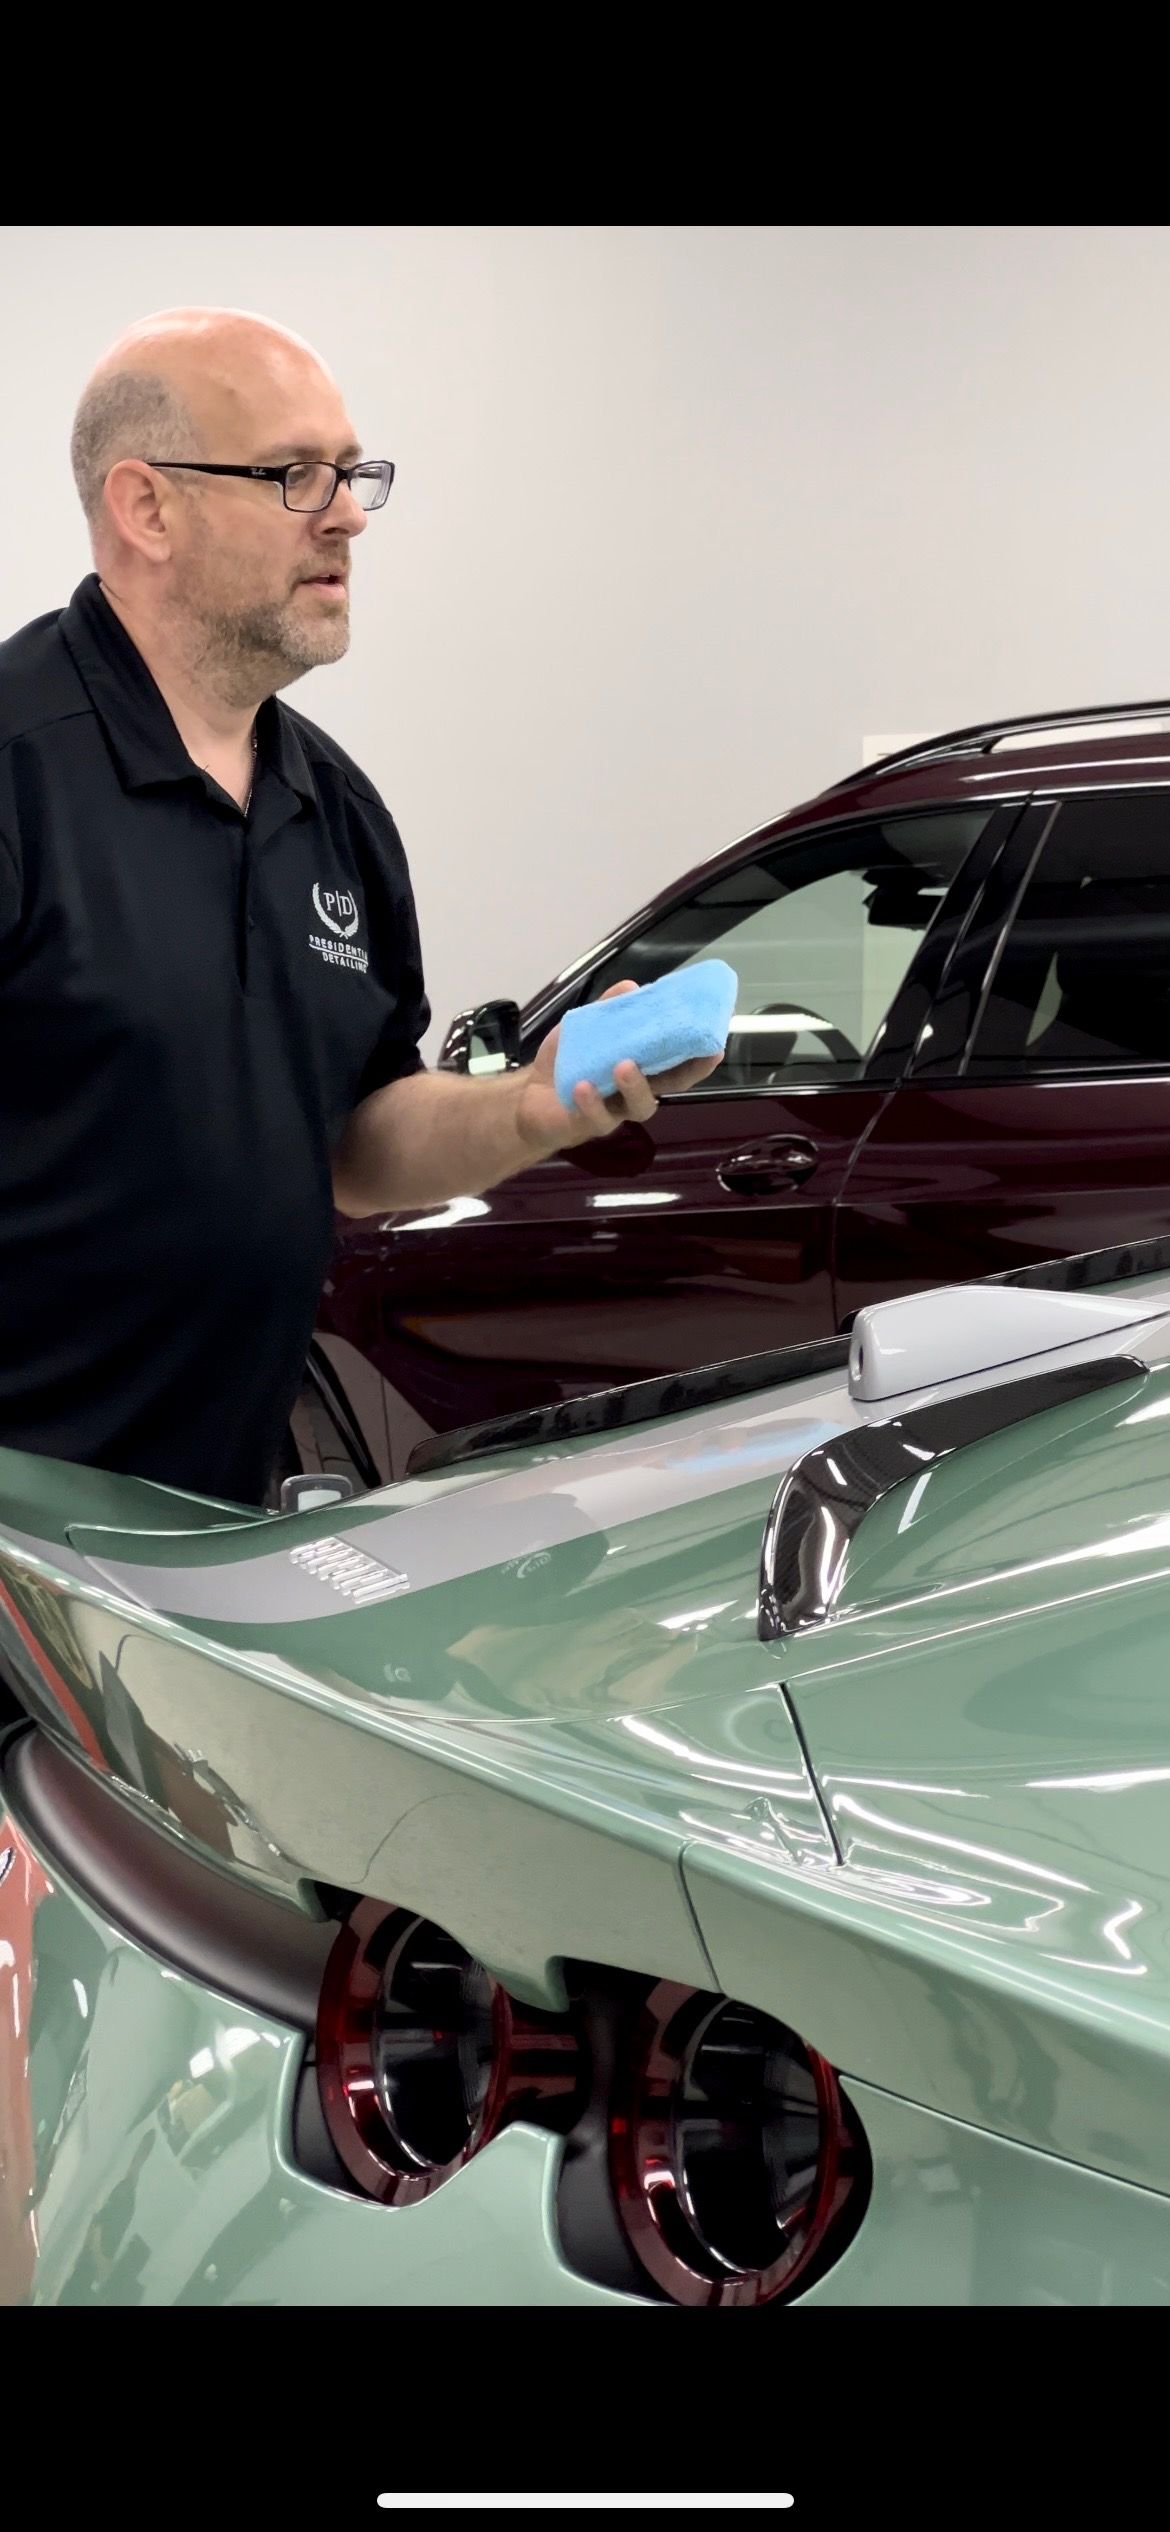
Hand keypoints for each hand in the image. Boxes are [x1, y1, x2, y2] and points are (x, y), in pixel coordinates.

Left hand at [516, 980, 723, 1154]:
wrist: (529, 1096)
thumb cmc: (567, 1064)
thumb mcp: (585, 1029)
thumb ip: (607, 1010)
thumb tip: (632, 986)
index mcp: (641, 1070)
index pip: (677, 1065)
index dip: (699, 1059)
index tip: (716, 1046)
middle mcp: (634, 1093)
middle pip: (670, 1088)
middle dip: (686, 1073)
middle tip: (696, 1056)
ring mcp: (614, 1113)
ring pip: (637, 1107)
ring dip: (634, 1086)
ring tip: (623, 1066)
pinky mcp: (586, 1125)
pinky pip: (595, 1117)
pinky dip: (590, 1101)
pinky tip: (583, 1086)